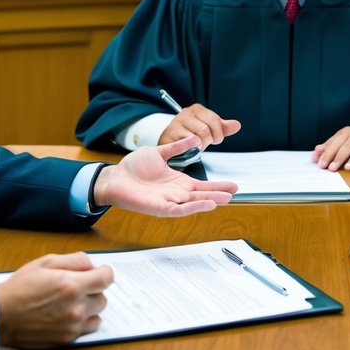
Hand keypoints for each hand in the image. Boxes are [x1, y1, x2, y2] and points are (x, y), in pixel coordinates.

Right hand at [0, 251, 114, 347]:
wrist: (0, 316)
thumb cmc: (19, 288)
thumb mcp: (44, 263)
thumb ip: (73, 260)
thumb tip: (92, 264)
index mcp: (71, 285)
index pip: (107, 278)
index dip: (104, 272)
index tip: (99, 273)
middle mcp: (75, 307)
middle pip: (103, 297)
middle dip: (93, 290)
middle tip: (76, 288)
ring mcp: (72, 326)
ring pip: (97, 314)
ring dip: (89, 307)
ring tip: (71, 303)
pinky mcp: (67, 339)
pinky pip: (88, 329)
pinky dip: (83, 322)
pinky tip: (68, 316)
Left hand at [93, 135, 236, 214]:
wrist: (114, 177)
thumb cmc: (133, 168)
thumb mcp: (159, 152)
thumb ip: (177, 147)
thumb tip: (195, 139)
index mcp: (178, 181)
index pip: (202, 185)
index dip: (218, 185)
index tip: (234, 185)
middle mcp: (176, 193)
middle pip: (203, 194)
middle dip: (219, 193)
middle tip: (235, 193)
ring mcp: (169, 201)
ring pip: (195, 203)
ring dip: (210, 201)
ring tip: (226, 199)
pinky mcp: (161, 208)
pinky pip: (181, 210)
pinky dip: (195, 207)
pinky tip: (208, 204)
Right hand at [159, 103, 240, 150]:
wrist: (171, 146)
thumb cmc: (190, 136)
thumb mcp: (210, 130)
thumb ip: (223, 128)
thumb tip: (237, 125)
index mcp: (198, 109)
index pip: (215, 119)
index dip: (218, 132)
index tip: (216, 138)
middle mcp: (187, 113)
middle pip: (207, 128)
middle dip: (210, 139)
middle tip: (207, 143)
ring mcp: (178, 122)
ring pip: (199, 136)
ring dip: (200, 145)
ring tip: (196, 145)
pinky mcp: (171, 133)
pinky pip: (189, 143)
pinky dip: (191, 148)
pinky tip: (188, 147)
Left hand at [313, 126, 349, 169]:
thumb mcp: (344, 145)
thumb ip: (330, 148)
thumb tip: (315, 154)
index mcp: (342, 134)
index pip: (330, 142)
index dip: (322, 151)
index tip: (314, 160)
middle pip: (337, 144)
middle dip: (328, 155)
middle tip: (322, 165)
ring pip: (347, 148)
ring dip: (339, 158)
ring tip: (332, 168)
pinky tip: (349, 166)